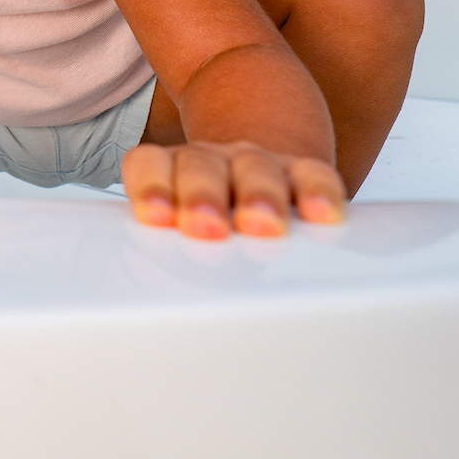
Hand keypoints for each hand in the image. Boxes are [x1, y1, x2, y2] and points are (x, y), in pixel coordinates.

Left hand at [119, 140, 345, 239]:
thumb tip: (137, 297)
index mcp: (168, 170)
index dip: (151, 187)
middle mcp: (209, 161)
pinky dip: (318, 192)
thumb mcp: (167, 242)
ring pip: (255, 169)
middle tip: (207, 228)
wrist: (245, 190)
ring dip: (259, 196)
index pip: (150, 165)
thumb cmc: (199, 228)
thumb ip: (155, 257)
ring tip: (262, 225)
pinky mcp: (300, 173)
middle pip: (200, 167)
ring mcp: (254, 163)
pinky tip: (321, 214)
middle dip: (203, 196)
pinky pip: (312, 175)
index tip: (156, 217)